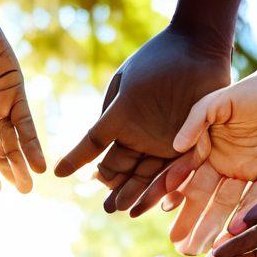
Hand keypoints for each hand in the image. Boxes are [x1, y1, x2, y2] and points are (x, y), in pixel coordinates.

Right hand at [53, 27, 231, 209]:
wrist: (198, 46)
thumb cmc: (159, 59)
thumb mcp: (126, 82)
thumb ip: (110, 110)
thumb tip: (95, 141)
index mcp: (122, 120)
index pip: (95, 145)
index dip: (78, 159)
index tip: (59, 173)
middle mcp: (142, 136)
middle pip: (123, 168)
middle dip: (115, 188)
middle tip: (108, 208)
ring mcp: (166, 142)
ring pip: (148, 175)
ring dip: (138, 194)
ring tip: (126, 210)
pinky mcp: (191, 143)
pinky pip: (178, 168)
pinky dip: (169, 185)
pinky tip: (159, 200)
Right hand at [137, 63, 256, 254]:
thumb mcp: (220, 98)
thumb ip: (196, 120)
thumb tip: (175, 146)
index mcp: (209, 146)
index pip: (186, 174)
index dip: (172, 192)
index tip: (161, 211)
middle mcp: (226, 163)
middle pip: (204, 197)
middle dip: (191, 221)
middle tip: (179, 245)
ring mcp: (250, 171)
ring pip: (228, 204)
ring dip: (214, 226)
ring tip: (201, 248)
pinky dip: (248, 214)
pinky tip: (235, 232)